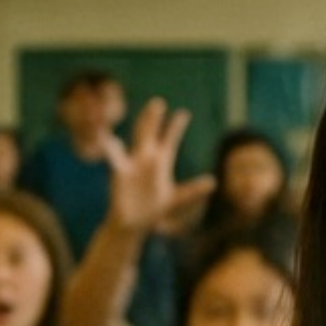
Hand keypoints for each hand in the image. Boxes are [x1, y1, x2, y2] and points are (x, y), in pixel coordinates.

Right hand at [105, 98, 214, 236]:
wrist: (134, 223)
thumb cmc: (154, 209)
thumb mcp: (177, 199)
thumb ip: (193, 190)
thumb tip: (213, 182)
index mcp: (161, 163)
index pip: (169, 140)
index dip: (175, 127)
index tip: (184, 113)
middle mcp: (146, 159)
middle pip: (150, 133)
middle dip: (154, 118)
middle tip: (159, 102)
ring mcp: (132, 164)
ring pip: (135, 141)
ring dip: (137, 129)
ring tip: (138, 116)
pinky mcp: (120, 174)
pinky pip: (115, 160)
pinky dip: (113, 150)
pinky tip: (112, 140)